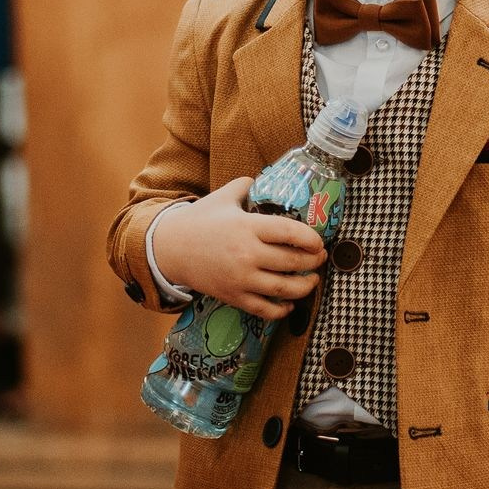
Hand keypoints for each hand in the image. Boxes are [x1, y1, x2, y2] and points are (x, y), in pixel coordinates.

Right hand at [152, 177, 325, 320]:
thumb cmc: (199, 220)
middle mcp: (247, 254)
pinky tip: (289, 303)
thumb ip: (247, 186)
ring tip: (312, 280)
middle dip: (314, 261)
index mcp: (247, 226)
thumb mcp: (223, 196)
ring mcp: (241, 278)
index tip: (319, 241)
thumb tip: (268, 180)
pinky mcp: (234, 296)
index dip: (312, 238)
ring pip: (285, 288)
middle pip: (293, 262)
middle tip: (320, 258)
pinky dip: (282, 309)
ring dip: (306, 286)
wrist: (169, 248)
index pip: (290, 232)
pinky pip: (266, 309)